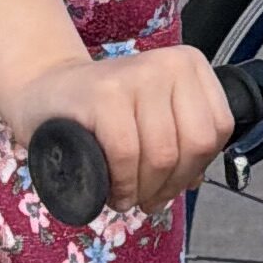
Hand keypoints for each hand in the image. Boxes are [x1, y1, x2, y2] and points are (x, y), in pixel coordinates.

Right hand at [14, 44, 237, 218]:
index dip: (197, 168)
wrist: (44, 92)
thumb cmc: (100, 112)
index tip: (171, 183)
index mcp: (189, 65)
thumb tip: (196, 180)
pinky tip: (113, 192)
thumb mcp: (151, 117)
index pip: (218, 129)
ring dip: (144, 191)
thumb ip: (180, 141)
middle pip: (195, 145)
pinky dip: (122, 185)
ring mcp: (137, 75)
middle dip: (171, 185)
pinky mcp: (105, 94)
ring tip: (127, 197)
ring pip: (164, 155)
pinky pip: (128, 154)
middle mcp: (168, 63)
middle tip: (147, 198)